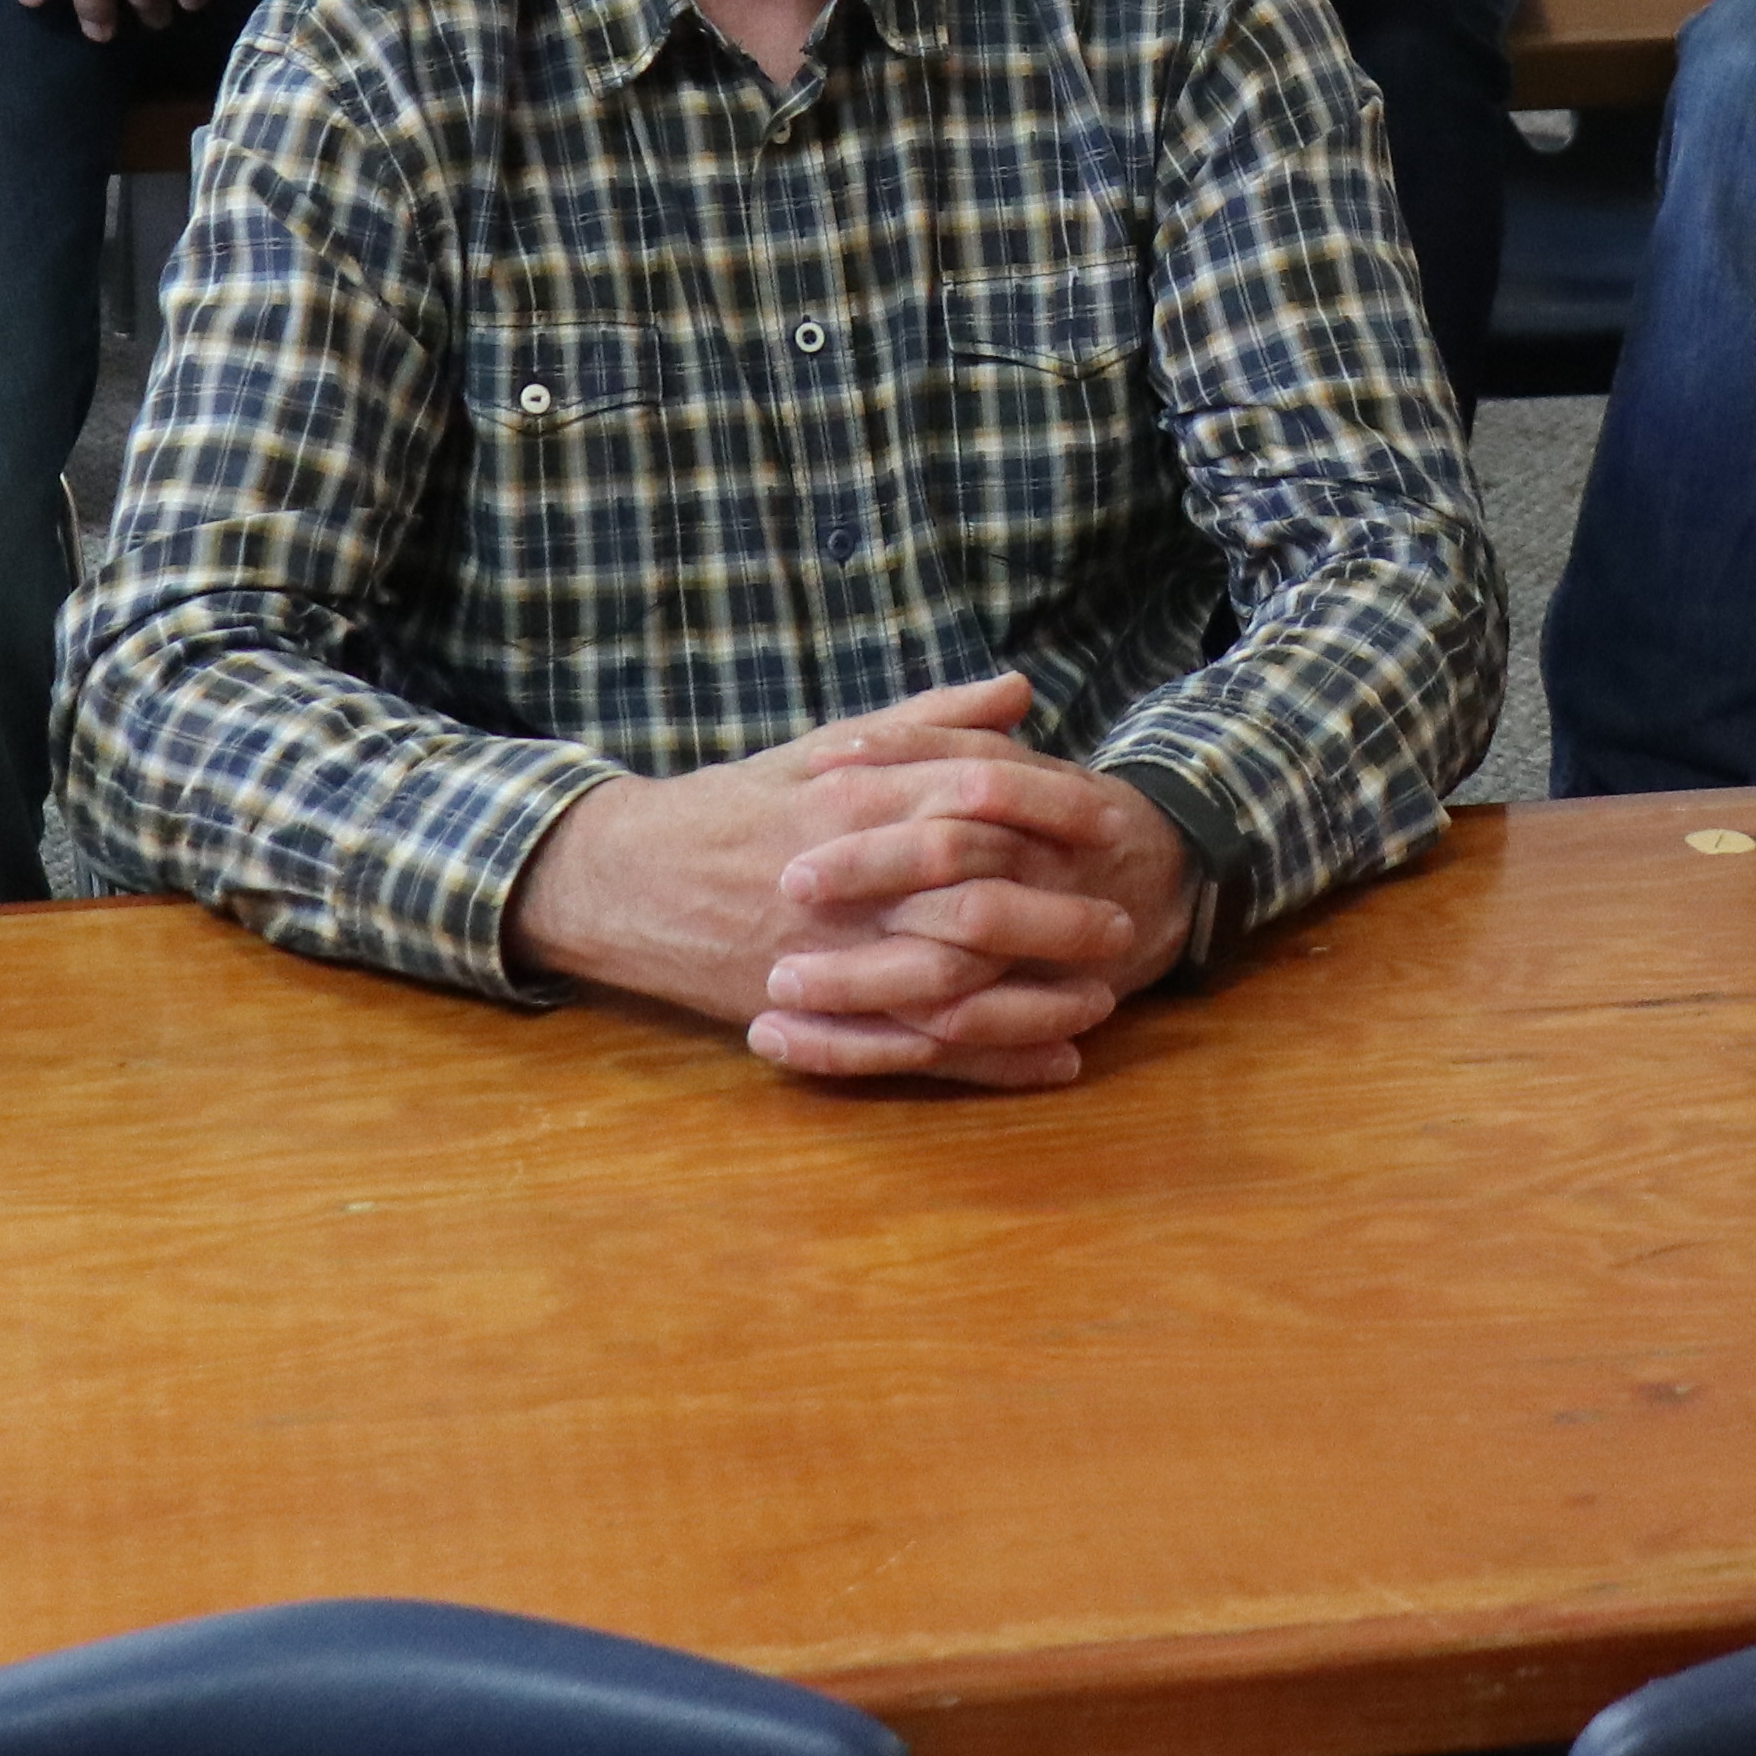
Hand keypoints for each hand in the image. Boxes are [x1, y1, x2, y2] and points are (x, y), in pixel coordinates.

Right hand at [514, 676, 1195, 1092]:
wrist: (631, 880)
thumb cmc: (741, 807)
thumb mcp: (829, 747)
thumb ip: (929, 721)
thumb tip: (1020, 693)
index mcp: (859, 803)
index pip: (977, 804)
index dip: (1053, 815)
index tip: (1112, 825)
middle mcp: (852, 880)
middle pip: (978, 899)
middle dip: (1059, 914)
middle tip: (1124, 920)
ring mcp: (834, 956)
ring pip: (956, 984)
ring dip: (1037, 997)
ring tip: (1103, 997)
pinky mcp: (819, 1016)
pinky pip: (918, 1049)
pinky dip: (990, 1062)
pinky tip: (1052, 1062)